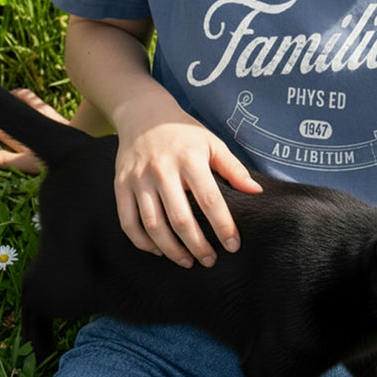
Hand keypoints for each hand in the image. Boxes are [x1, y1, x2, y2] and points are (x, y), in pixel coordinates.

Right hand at [0, 88, 64, 174]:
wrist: (81, 148)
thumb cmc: (54, 159)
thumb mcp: (26, 165)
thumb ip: (4, 161)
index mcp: (13, 134)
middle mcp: (21, 120)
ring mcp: (33, 113)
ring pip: (6, 104)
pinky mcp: (45, 110)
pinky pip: (27, 98)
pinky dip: (17, 95)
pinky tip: (13, 95)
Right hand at [111, 97, 262, 267]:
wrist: (143, 115)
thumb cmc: (185, 132)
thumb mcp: (213, 143)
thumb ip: (234, 168)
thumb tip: (256, 192)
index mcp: (189, 160)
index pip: (209, 200)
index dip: (223, 226)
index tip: (233, 246)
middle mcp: (162, 171)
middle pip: (180, 219)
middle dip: (197, 246)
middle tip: (210, 261)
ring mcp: (138, 180)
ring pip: (153, 225)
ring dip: (171, 249)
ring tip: (187, 262)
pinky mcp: (120, 186)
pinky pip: (128, 221)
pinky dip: (142, 241)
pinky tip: (158, 251)